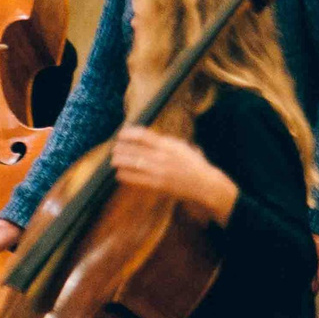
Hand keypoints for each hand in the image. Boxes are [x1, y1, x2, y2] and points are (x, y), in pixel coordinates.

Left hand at [113, 126, 239, 225]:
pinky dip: (125, 175)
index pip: (143, 135)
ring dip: (120, 160)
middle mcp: (163, 156)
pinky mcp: (158, 184)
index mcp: (169, 145)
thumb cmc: (193, 164)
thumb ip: (165, 141)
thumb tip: (145, 137)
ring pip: (132, 163)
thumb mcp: (181, 147)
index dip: (129, 133)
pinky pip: (136, 179)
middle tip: (114, 147)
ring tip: (114, 159)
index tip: (121, 133)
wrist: (205, 184)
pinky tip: (119, 173)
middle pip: (134, 149)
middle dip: (121, 148)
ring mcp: (159, 171)